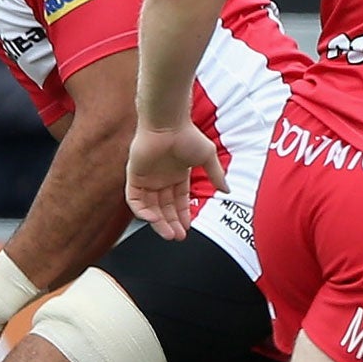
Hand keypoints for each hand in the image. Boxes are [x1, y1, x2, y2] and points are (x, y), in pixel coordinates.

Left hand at [126, 123, 225, 238]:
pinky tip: (153, 219)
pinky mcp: (134, 176)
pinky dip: (141, 211)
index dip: (182, 215)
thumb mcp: (208, 157)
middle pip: (164, 208)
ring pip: (150, 207)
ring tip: (168, 233)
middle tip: (177, 237)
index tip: (188, 228)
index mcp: (177, 175)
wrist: (167, 124)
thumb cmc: (187, 136)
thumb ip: (216, 175)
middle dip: (171, 223)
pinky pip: (134, 199)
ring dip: (158, 221)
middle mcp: (161, 178)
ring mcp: (146, 178)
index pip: (178, 201)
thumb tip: (228, 191)